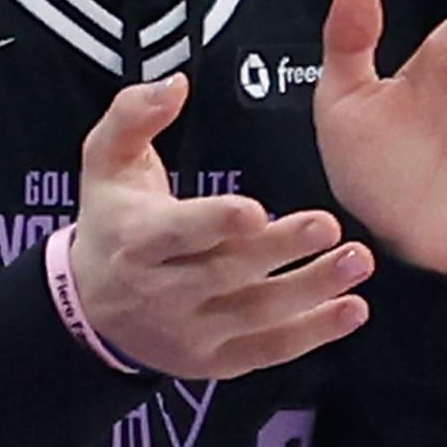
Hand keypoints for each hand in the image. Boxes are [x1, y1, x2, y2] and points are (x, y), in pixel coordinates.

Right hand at [70, 75, 372, 379]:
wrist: (90, 308)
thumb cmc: (112, 221)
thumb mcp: (106, 161)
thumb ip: (134, 115)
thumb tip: (174, 85)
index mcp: (136, 240)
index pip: (177, 233)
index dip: (215, 224)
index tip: (254, 211)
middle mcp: (161, 292)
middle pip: (226, 272)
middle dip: (280, 249)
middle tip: (329, 226)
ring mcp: (189, 332)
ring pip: (256, 314)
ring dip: (311, 290)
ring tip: (356, 263)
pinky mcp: (214, 361)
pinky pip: (268, 351)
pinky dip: (313, 334)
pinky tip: (351, 309)